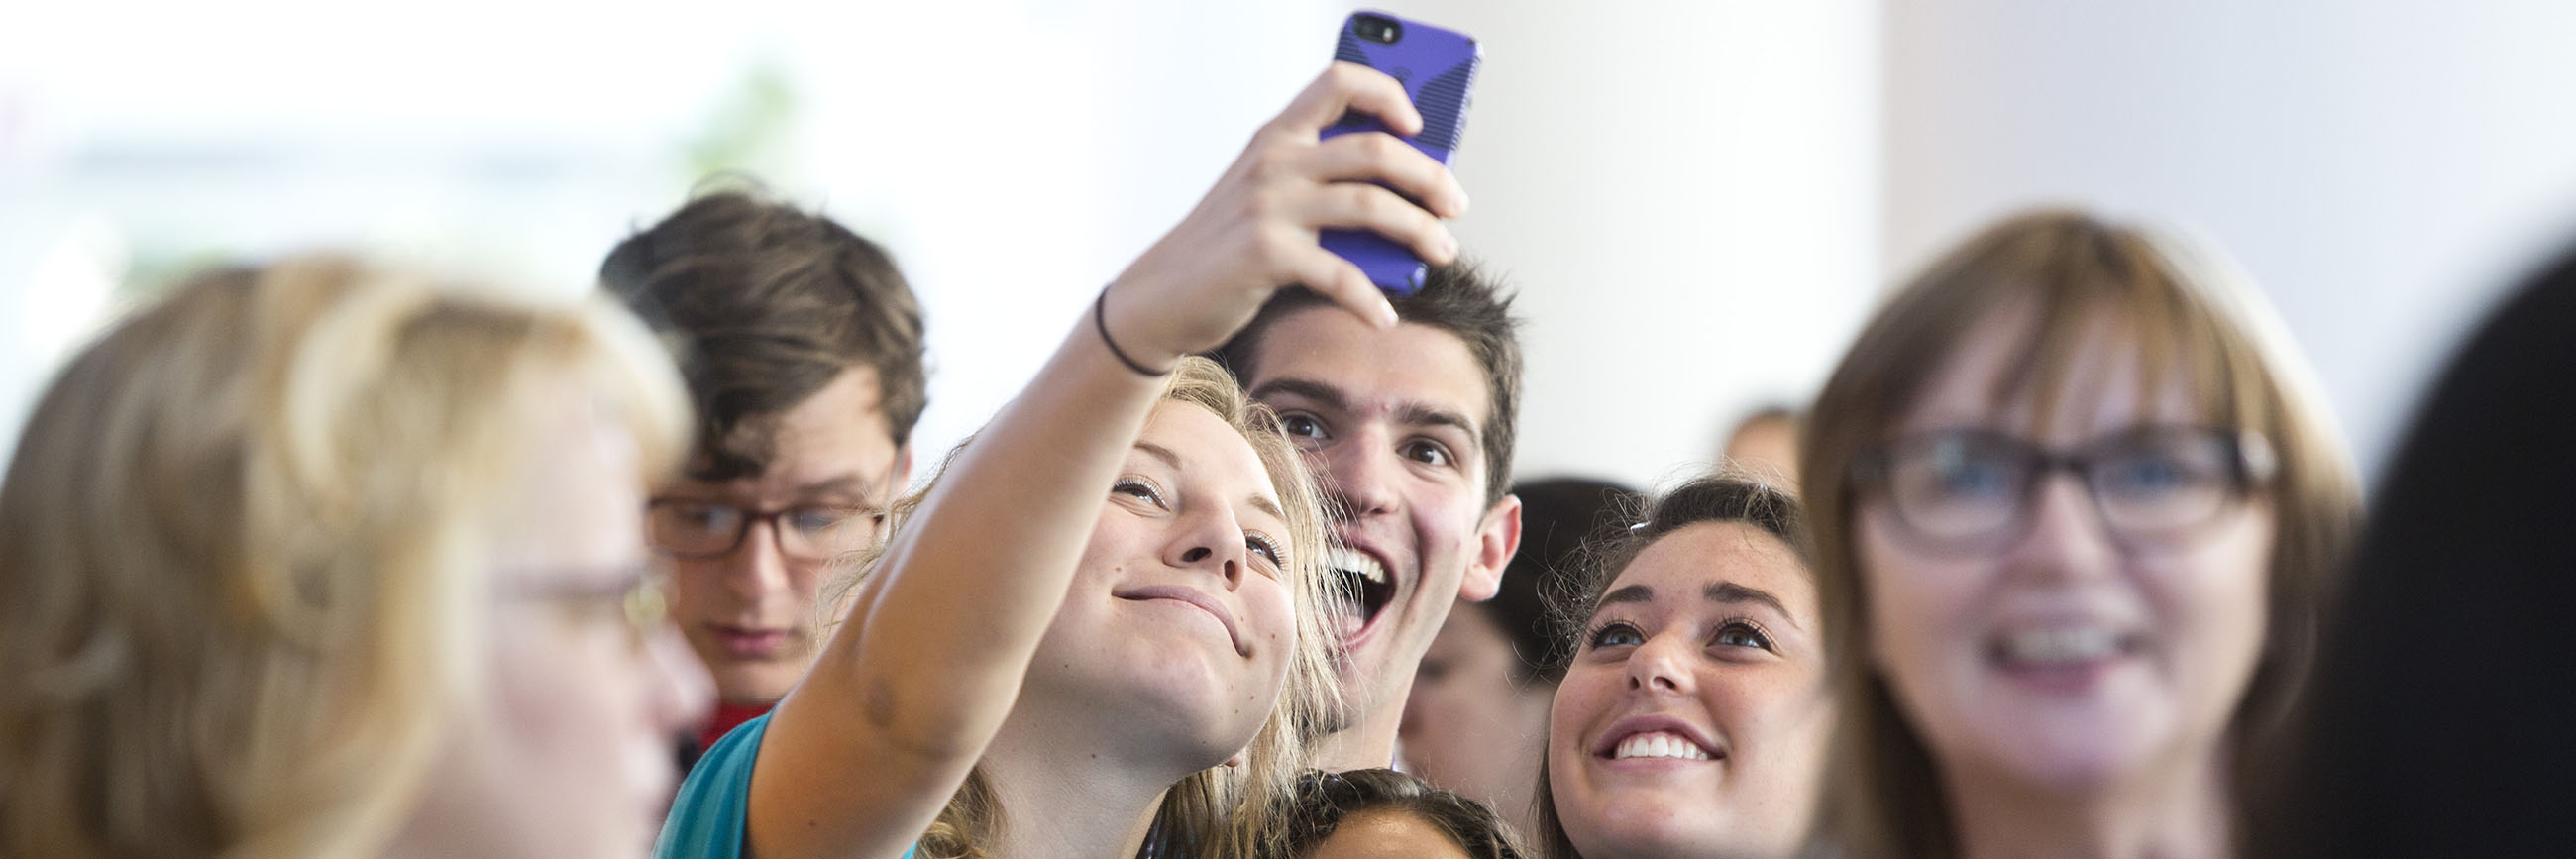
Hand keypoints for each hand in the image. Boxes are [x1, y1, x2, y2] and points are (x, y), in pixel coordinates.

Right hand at [1102, 62, 1471, 364]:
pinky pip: (1340, 275)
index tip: (1419, 125)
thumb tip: (1411, 200)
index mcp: (1277, 136)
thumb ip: (1320, 183)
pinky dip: (1370, 299)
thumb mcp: (1266, 196)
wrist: (1160, 296)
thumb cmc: (1227, 247)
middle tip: (1456, 205)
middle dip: (1429, 177)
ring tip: (1443, 253)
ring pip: (1371, 206)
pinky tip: (1385, 317)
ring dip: (1420, 232)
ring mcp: (1268, 207)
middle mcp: (1274, 161)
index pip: (1338, 82)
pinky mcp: (1265, 255)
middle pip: (1376, 150)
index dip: (1388, 93)